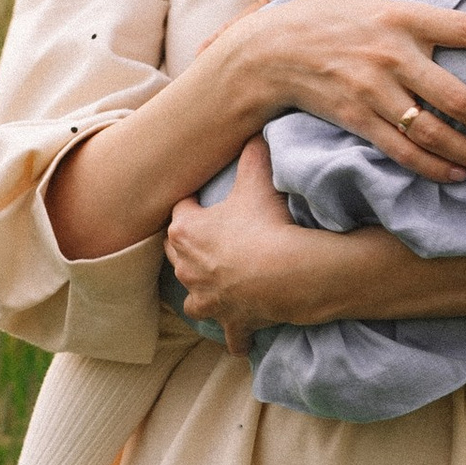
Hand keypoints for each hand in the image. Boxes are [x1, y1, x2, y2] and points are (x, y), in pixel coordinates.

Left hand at [163, 143, 312, 349]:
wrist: (286, 272)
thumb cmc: (266, 223)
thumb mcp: (257, 177)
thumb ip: (252, 150)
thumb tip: (255, 130)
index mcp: (185, 231)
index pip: (180, 211)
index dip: (195, 205)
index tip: (208, 201)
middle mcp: (186, 268)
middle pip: (179, 254)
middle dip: (191, 248)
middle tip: (215, 240)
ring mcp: (206, 299)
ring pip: (193, 298)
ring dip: (204, 292)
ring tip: (220, 285)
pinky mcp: (230, 322)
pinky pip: (231, 335)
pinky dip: (237, 334)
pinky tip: (244, 334)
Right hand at [232, 0, 465, 181]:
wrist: (264, 52)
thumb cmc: (315, 9)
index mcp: (400, 16)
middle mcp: (392, 56)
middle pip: (458, 94)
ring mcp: (373, 92)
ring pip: (433, 131)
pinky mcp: (356, 119)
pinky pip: (401, 150)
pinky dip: (431, 167)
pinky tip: (457, 176)